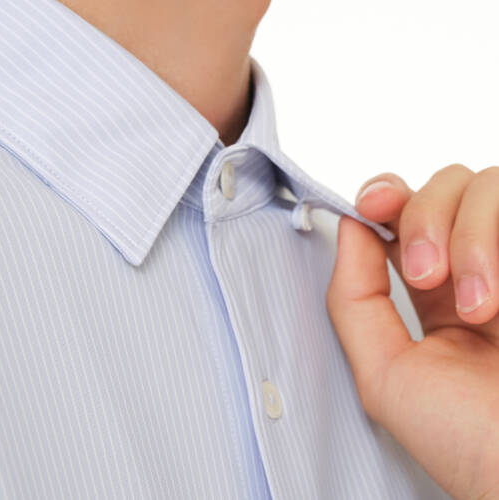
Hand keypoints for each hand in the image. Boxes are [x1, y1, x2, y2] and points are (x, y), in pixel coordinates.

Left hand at [326, 165, 498, 499]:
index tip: (372, 206)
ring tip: (479, 305)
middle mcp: (481, 268)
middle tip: (427, 276)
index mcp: (437, 292)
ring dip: (471, 236)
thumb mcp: (384, 373)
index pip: (406, 214)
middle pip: (445, 186)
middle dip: (425, 218)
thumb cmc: (465, 441)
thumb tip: (348, 227)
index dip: (386, 196)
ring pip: (489, 185)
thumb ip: (354, 299)